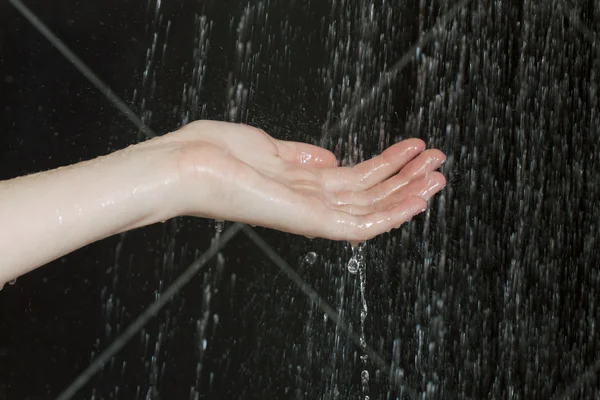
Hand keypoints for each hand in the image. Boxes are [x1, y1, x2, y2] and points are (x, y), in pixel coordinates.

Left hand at [163, 120, 445, 241]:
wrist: (184, 166)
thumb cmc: (211, 153)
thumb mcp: (266, 147)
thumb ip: (301, 157)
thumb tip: (330, 159)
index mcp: (299, 185)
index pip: (353, 180)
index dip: (386, 165)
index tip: (413, 148)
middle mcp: (308, 203)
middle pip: (367, 195)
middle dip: (405, 178)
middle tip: (438, 163)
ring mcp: (308, 215)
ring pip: (370, 210)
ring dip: (406, 193)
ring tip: (438, 175)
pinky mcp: (307, 221)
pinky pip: (357, 225)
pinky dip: (390, 214)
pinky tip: (415, 199)